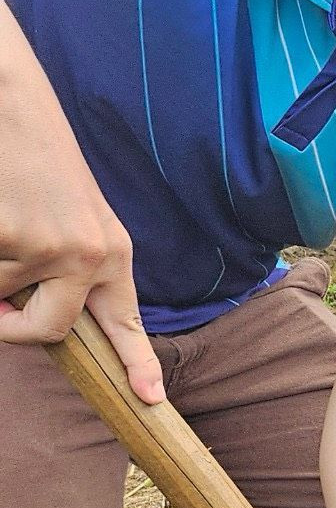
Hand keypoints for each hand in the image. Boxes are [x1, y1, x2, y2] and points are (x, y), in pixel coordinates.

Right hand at [0, 73, 163, 401]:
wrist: (14, 108)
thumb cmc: (34, 164)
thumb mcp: (67, 219)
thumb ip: (63, 271)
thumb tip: (28, 321)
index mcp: (111, 251)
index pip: (124, 319)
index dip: (136, 361)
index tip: (149, 399)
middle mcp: (91, 254)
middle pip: (48, 331)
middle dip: (11, 329)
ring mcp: (52, 247)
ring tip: (4, 221)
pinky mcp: (13, 238)